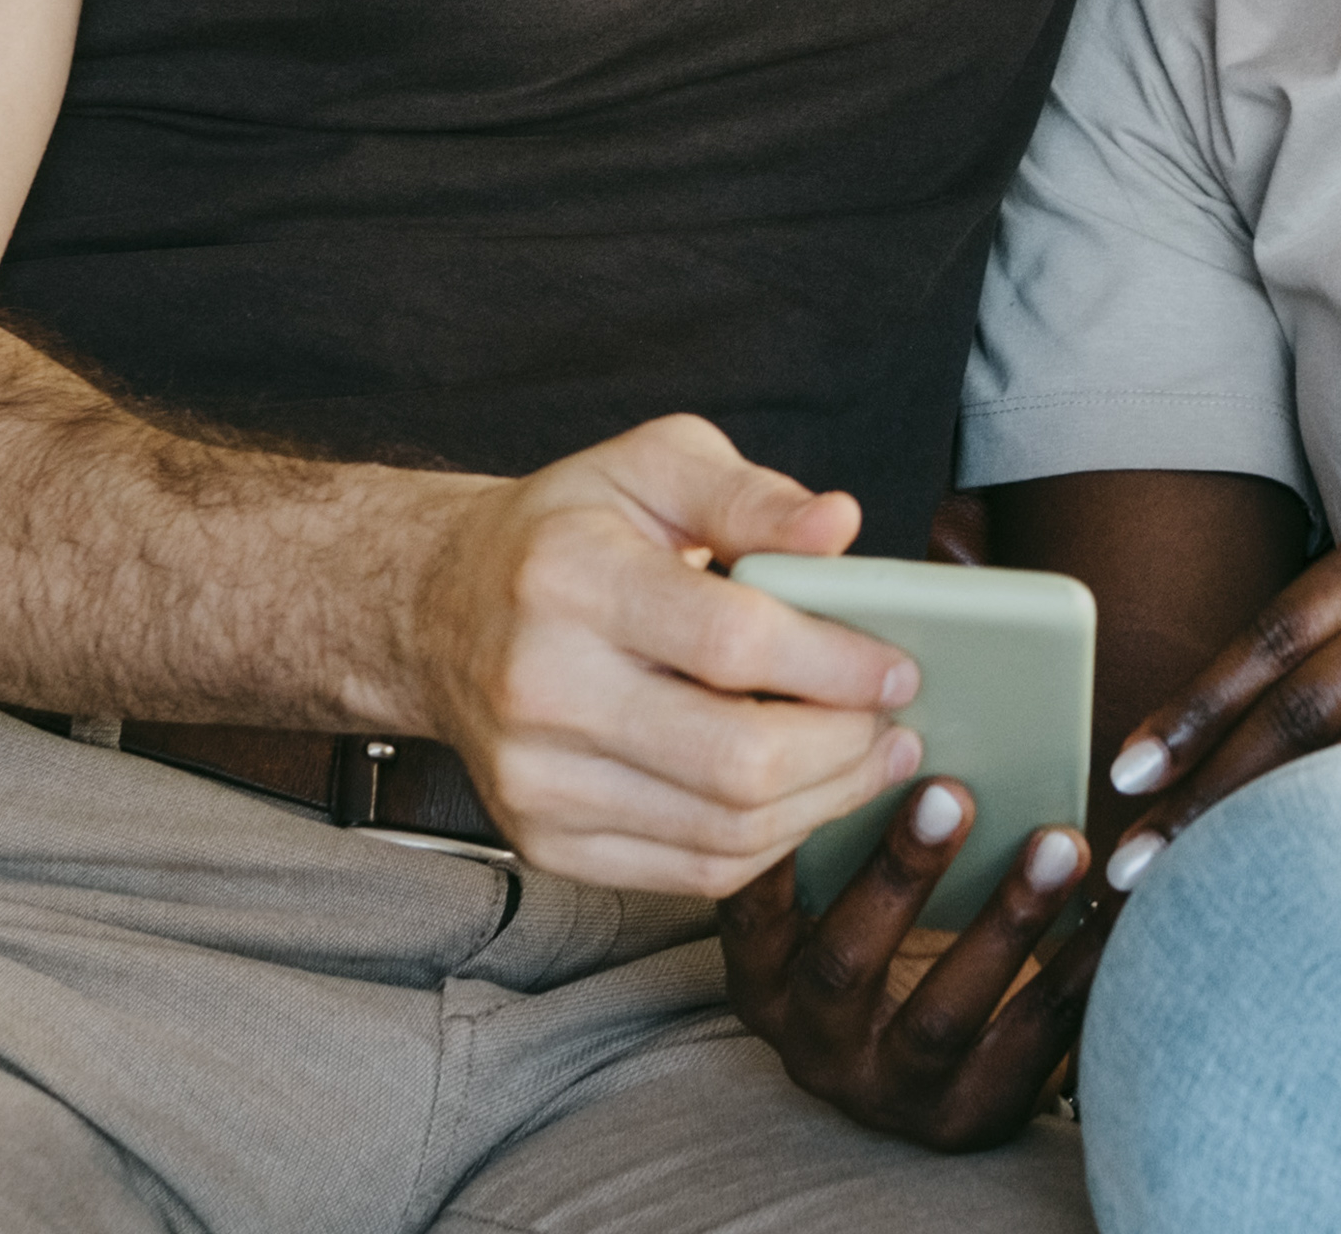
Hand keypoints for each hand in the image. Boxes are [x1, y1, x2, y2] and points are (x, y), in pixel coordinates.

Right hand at [395, 415, 929, 894]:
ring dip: (823, 804)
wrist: (440, 611)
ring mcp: (535, 781)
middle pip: (737, 759)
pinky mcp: (543, 842)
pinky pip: (689, 873)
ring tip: (868, 760)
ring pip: (723, 832)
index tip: (900, 666)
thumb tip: (841, 527)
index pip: (734, 642)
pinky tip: (801, 799)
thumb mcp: (654, 467)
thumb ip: (751, 494)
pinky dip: (766, 845)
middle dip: (846, 748)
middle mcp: (539, 688)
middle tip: (895, 722)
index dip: (837, 662)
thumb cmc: (566, 531)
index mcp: (569, 577)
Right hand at [718, 775, 1114, 1151]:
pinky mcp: (966, 1117)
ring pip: (940, 1016)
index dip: (778, 840)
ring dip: (1006, 920)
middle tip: (954, 791)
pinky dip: (1074, 974)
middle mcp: (812, 1042)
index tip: (829, 761)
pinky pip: (1029, 1047)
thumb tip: (888, 705)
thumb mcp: (844, 896)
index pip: (747, 909)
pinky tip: (1113, 914)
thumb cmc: (891, 937)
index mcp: (766, 976)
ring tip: (1062, 844)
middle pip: (845, 962)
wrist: (943, 1071)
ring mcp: (888, 1091)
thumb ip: (846, 825)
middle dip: (900, 874)